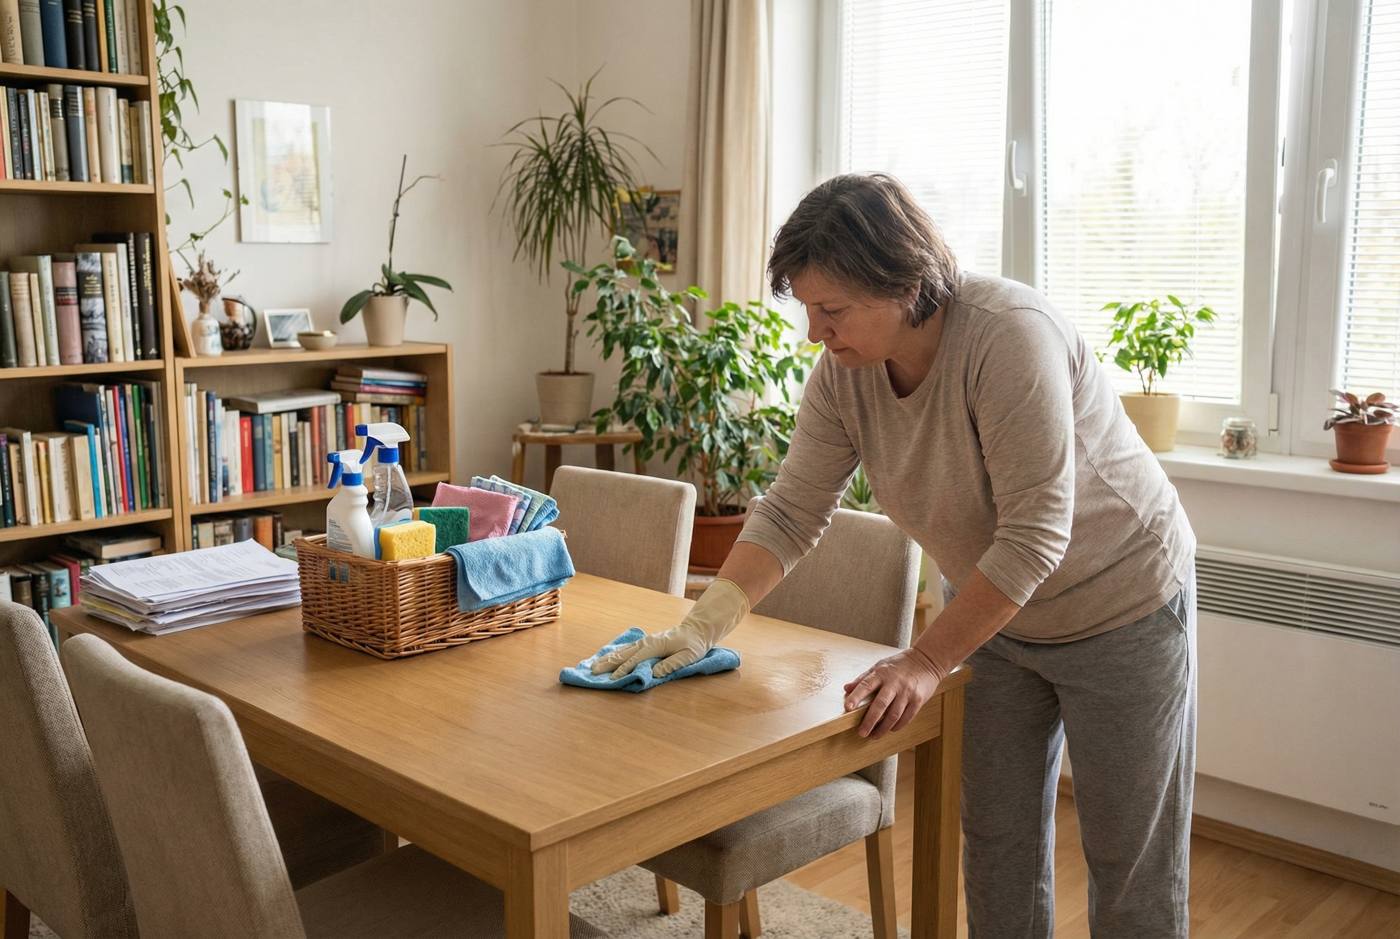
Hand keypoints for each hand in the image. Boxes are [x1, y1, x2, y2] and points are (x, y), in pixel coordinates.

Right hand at [590, 578, 749, 679]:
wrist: (697, 629)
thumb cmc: (693, 644)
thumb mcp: (687, 656)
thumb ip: (671, 664)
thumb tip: (654, 673)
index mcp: (655, 646)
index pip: (635, 660)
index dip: (623, 670)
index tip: (612, 680)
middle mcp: (647, 642)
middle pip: (624, 654)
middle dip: (608, 663)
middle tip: (592, 671)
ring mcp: (646, 641)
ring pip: (623, 651)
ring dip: (608, 658)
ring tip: (594, 665)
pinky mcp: (647, 642)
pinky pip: (627, 649)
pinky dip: (616, 653)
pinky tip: (609, 657)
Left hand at [843, 648, 946, 738]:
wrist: (927, 660)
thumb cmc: (900, 664)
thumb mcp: (880, 665)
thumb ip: (863, 678)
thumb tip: (846, 688)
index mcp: (881, 673)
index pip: (866, 685)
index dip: (856, 697)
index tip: (847, 707)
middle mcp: (894, 683)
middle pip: (880, 705)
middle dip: (870, 721)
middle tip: (862, 732)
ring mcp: (907, 692)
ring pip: (893, 715)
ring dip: (883, 728)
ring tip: (874, 735)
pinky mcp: (918, 700)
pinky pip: (906, 717)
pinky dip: (897, 726)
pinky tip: (891, 729)